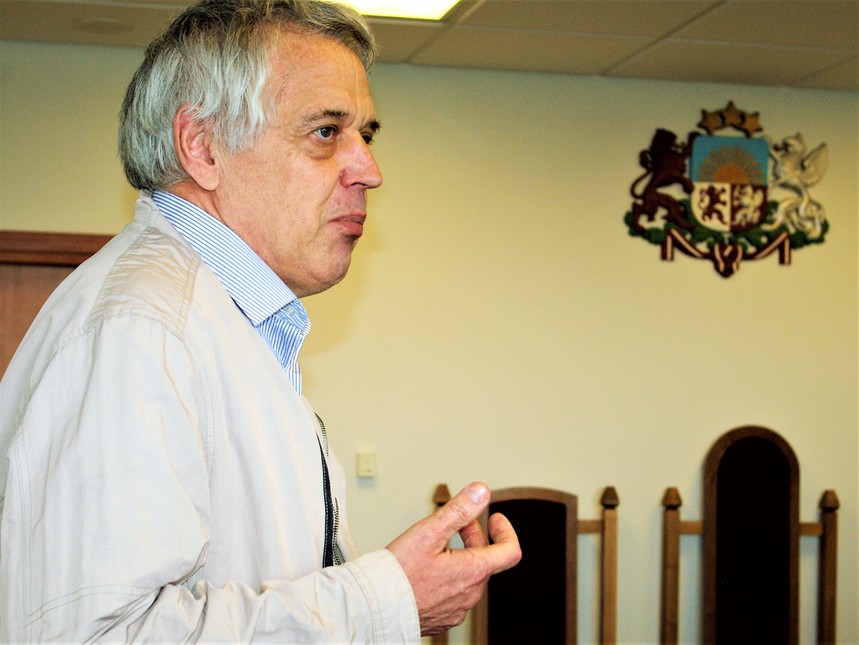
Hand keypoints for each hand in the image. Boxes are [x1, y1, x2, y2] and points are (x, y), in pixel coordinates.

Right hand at [386, 482, 520, 635]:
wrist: (375, 608)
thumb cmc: (399, 573)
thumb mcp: (429, 532)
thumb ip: (459, 510)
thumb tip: (481, 492)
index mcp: (473, 572)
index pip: (510, 552)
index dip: (506, 531)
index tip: (495, 519)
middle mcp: (470, 594)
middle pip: (485, 560)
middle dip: (474, 536)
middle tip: (457, 523)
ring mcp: (457, 609)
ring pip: (469, 577)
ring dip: (461, 556)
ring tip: (438, 544)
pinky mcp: (442, 618)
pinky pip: (454, 593)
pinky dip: (448, 576)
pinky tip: (428, 569)